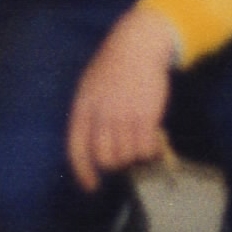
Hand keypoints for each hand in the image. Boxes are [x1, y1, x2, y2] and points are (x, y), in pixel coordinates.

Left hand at [65, 5, 177, 192]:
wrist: (138, 45)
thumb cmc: (114, 66)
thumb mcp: (90, 85)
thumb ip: (90, 114)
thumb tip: (94, 147)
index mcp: (83, 107)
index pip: (77, 149)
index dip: (83, 172)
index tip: (92, 186)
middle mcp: (102, 114)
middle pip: (106, 158)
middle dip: (116, 162)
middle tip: (125, 153)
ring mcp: (124, 115)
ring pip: (127, 156)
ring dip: (135, 155)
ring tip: (141, 141)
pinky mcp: (146, 115)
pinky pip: (147, 148)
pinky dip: (151, 150)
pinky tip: (154, 141)